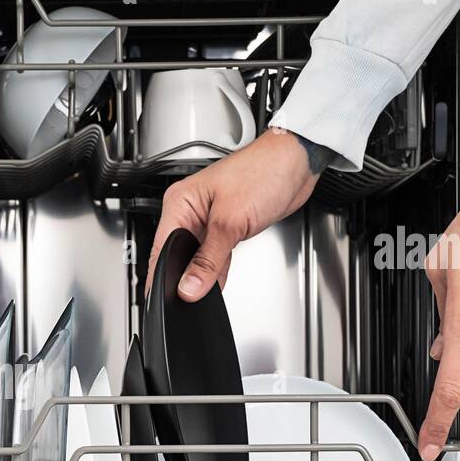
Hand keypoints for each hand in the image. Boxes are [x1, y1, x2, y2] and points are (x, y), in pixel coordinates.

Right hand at [147, 127, 327, 299]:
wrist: (297, 164)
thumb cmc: (264, 172)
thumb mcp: (230, 222)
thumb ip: (208, 260)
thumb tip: (189, 286)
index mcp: (181, 202)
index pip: (162, 246)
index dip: (163, 274)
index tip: (166, 297)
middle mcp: (192, 210)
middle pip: (179, 254)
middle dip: (184, 276)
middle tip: (190, 296)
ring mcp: (210, 220)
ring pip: (198, 257)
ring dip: (204, 273)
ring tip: (207, 289)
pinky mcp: (228, 227)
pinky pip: (216, 256)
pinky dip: (218, 269)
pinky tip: (219, 282)